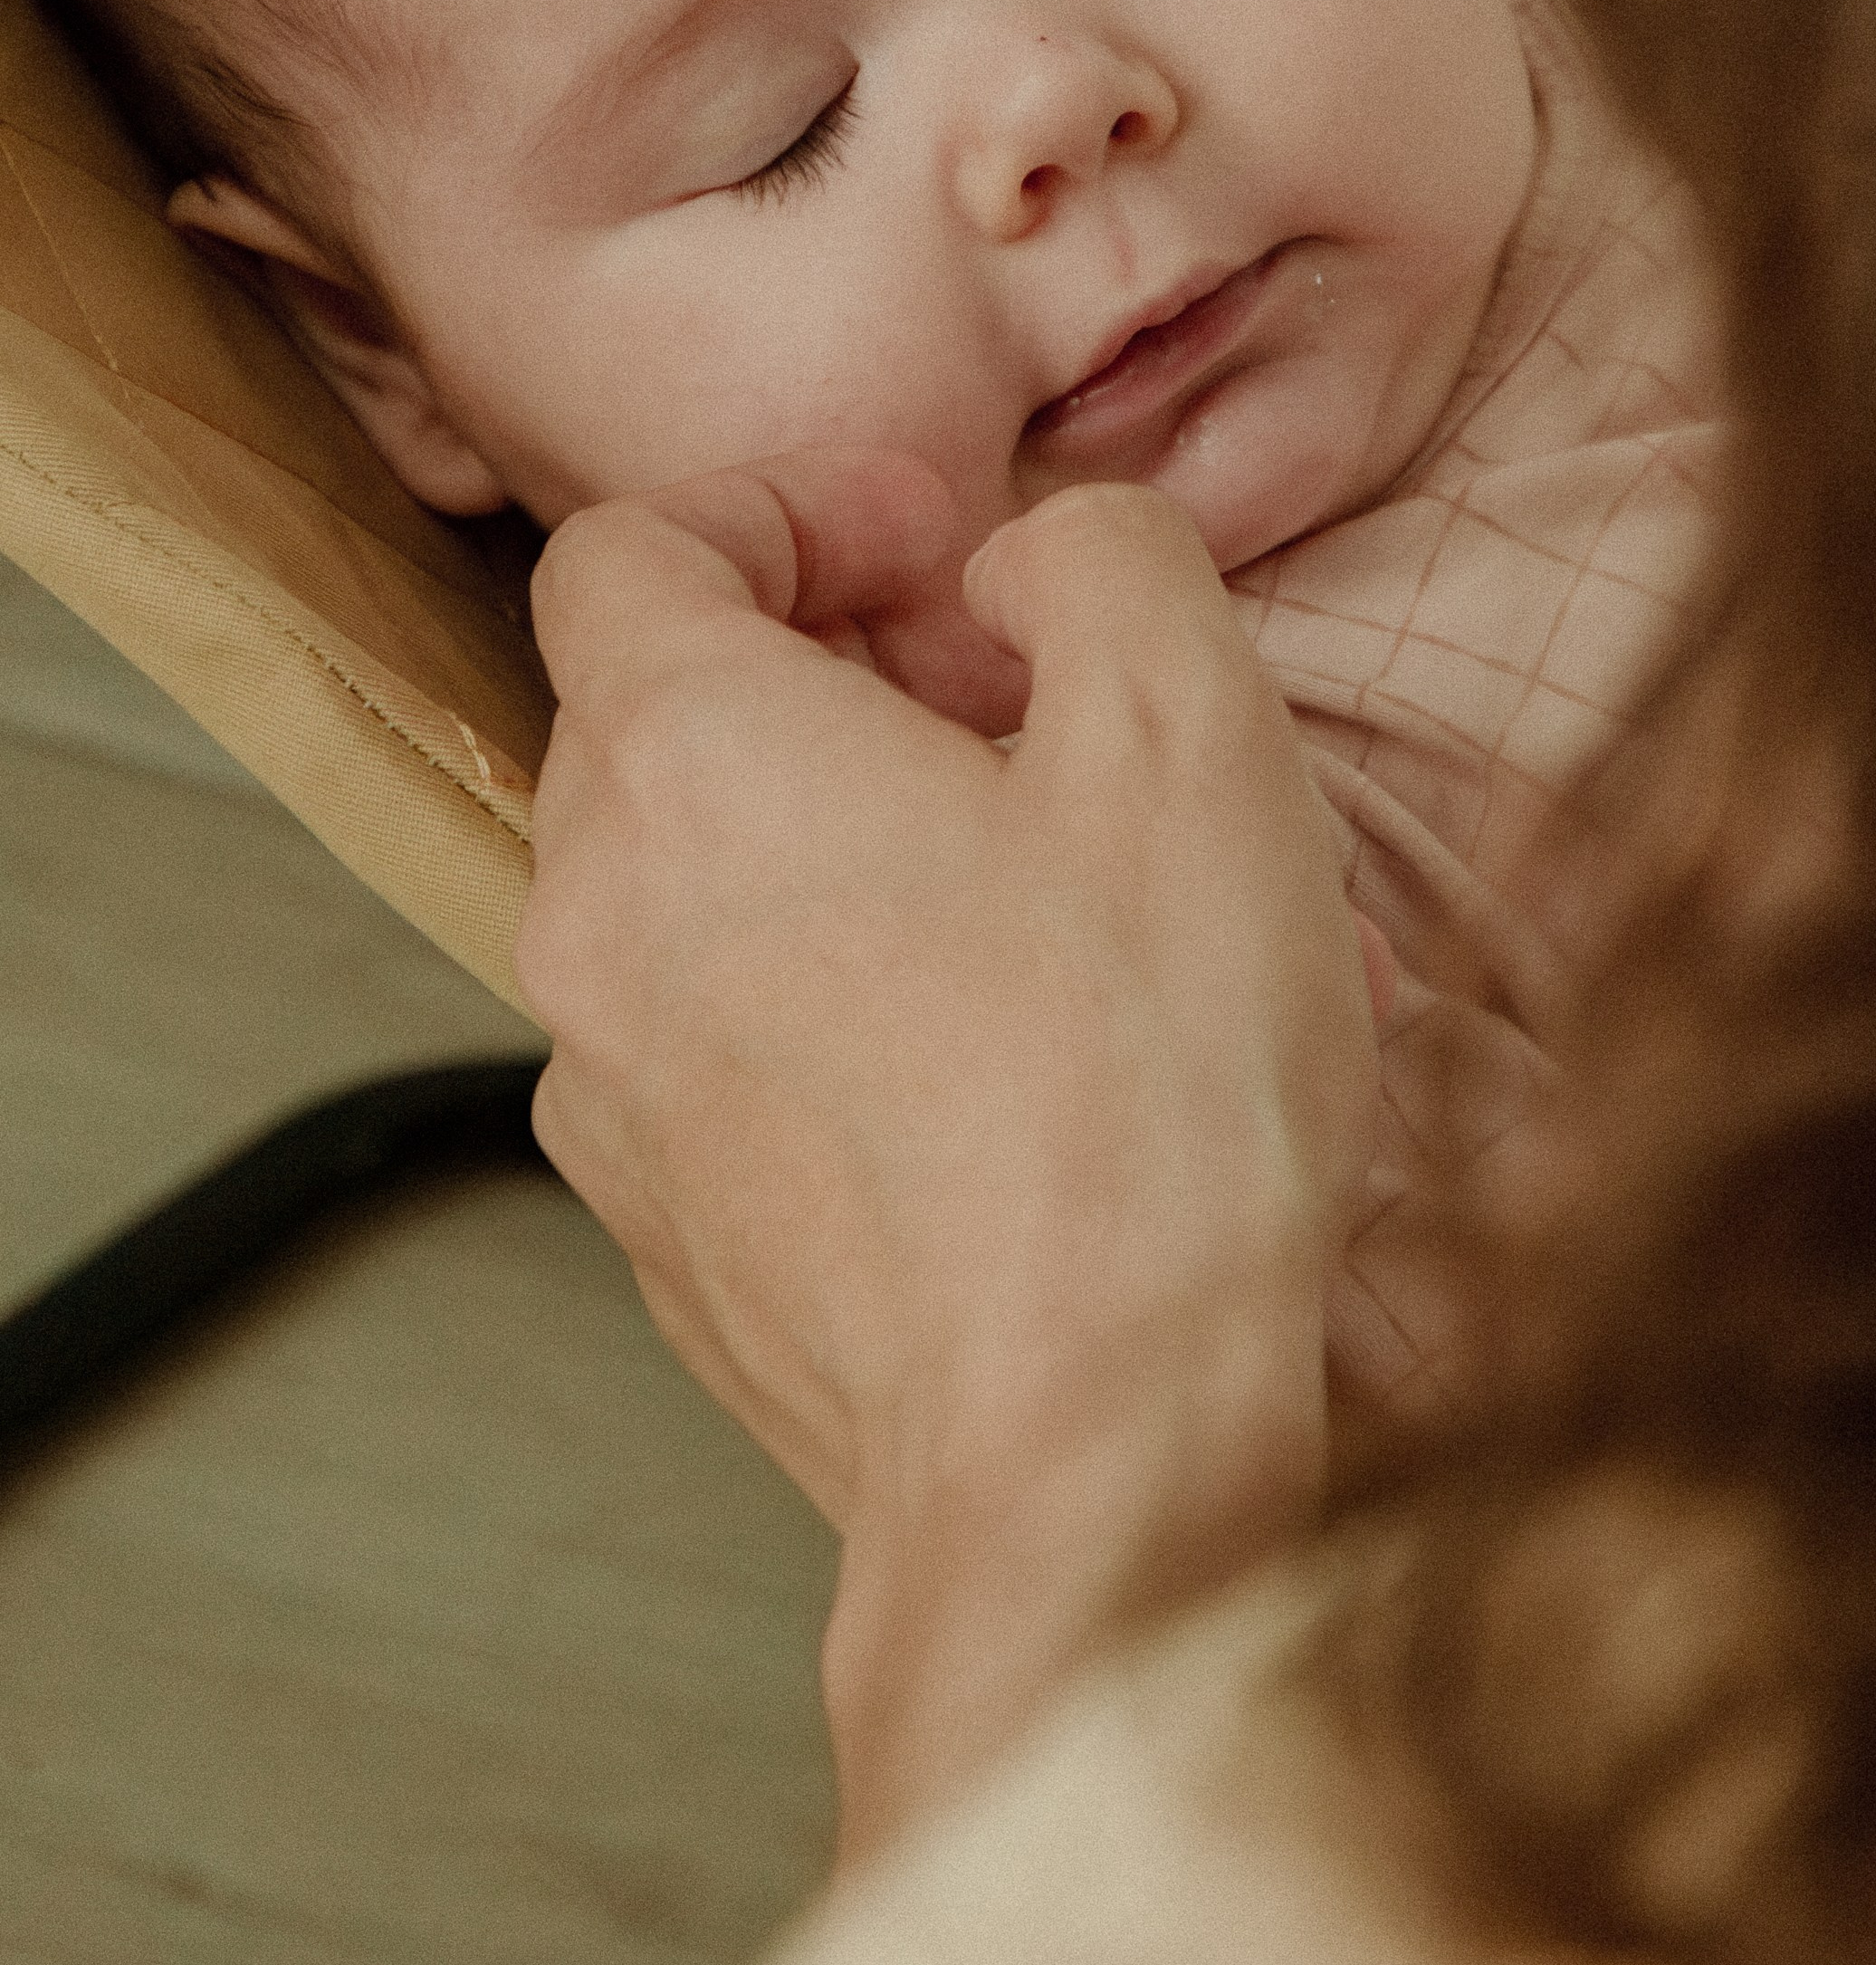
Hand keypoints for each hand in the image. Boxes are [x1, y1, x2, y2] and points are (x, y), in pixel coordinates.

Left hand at [516, 472, 1376, 1854]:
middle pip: (668, 719)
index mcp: (684, 757)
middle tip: (1026, 723)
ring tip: (1078, 910)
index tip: (933, 559)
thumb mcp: (1188, 725)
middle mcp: (598, 918)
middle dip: (845, 682)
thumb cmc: (1131, 1091)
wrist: (1083, 1453)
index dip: (789, 510)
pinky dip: (857, 1013)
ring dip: (868, 852)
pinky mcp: (677, 1235)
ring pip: (715, 897)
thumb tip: (1028, 567)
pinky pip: (743, 1057)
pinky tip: (1041, 1070)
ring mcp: (616, 1095)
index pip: (629, 549)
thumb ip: (1099, 560)